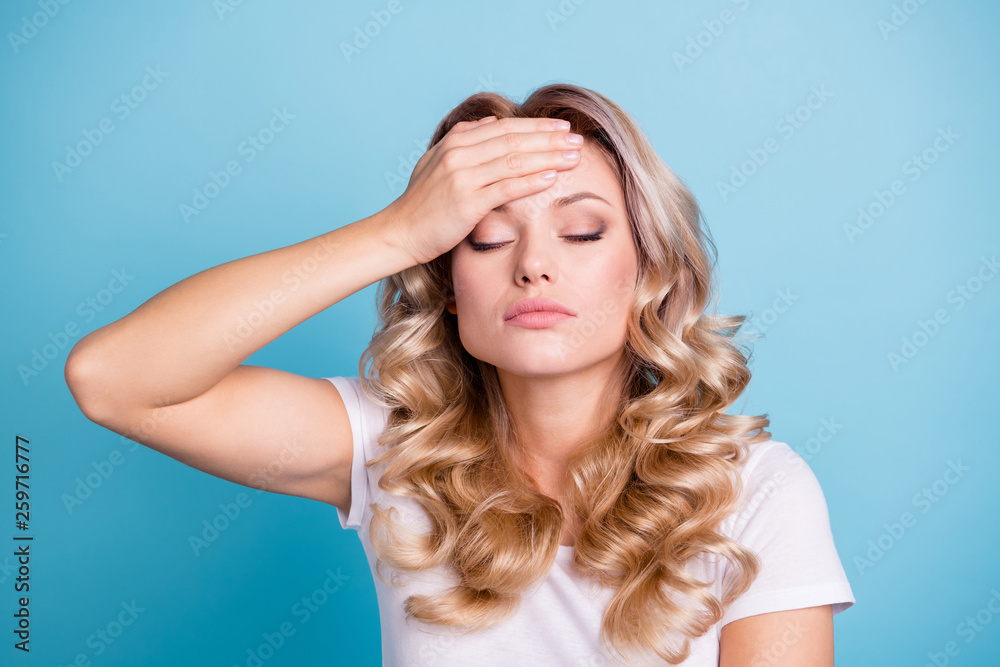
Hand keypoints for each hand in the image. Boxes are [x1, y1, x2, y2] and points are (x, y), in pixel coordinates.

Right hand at [380, 116, 582, 264]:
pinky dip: (532, 180)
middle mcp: (459, 154)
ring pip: (515, 160)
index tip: (562, 127)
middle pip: (514, 140)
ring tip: (574, 156)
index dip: (537, 126)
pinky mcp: (467, 202)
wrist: (399, 232)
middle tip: (577, 139)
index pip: (505, 127)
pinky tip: (552, 176)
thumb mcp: (437, 162)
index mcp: (455, 142)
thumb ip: (463, 139)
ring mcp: (462, 177)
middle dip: (550, 138)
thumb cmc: (421, 203)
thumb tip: (491, 121)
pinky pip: (507, 187)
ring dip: (548, 156)